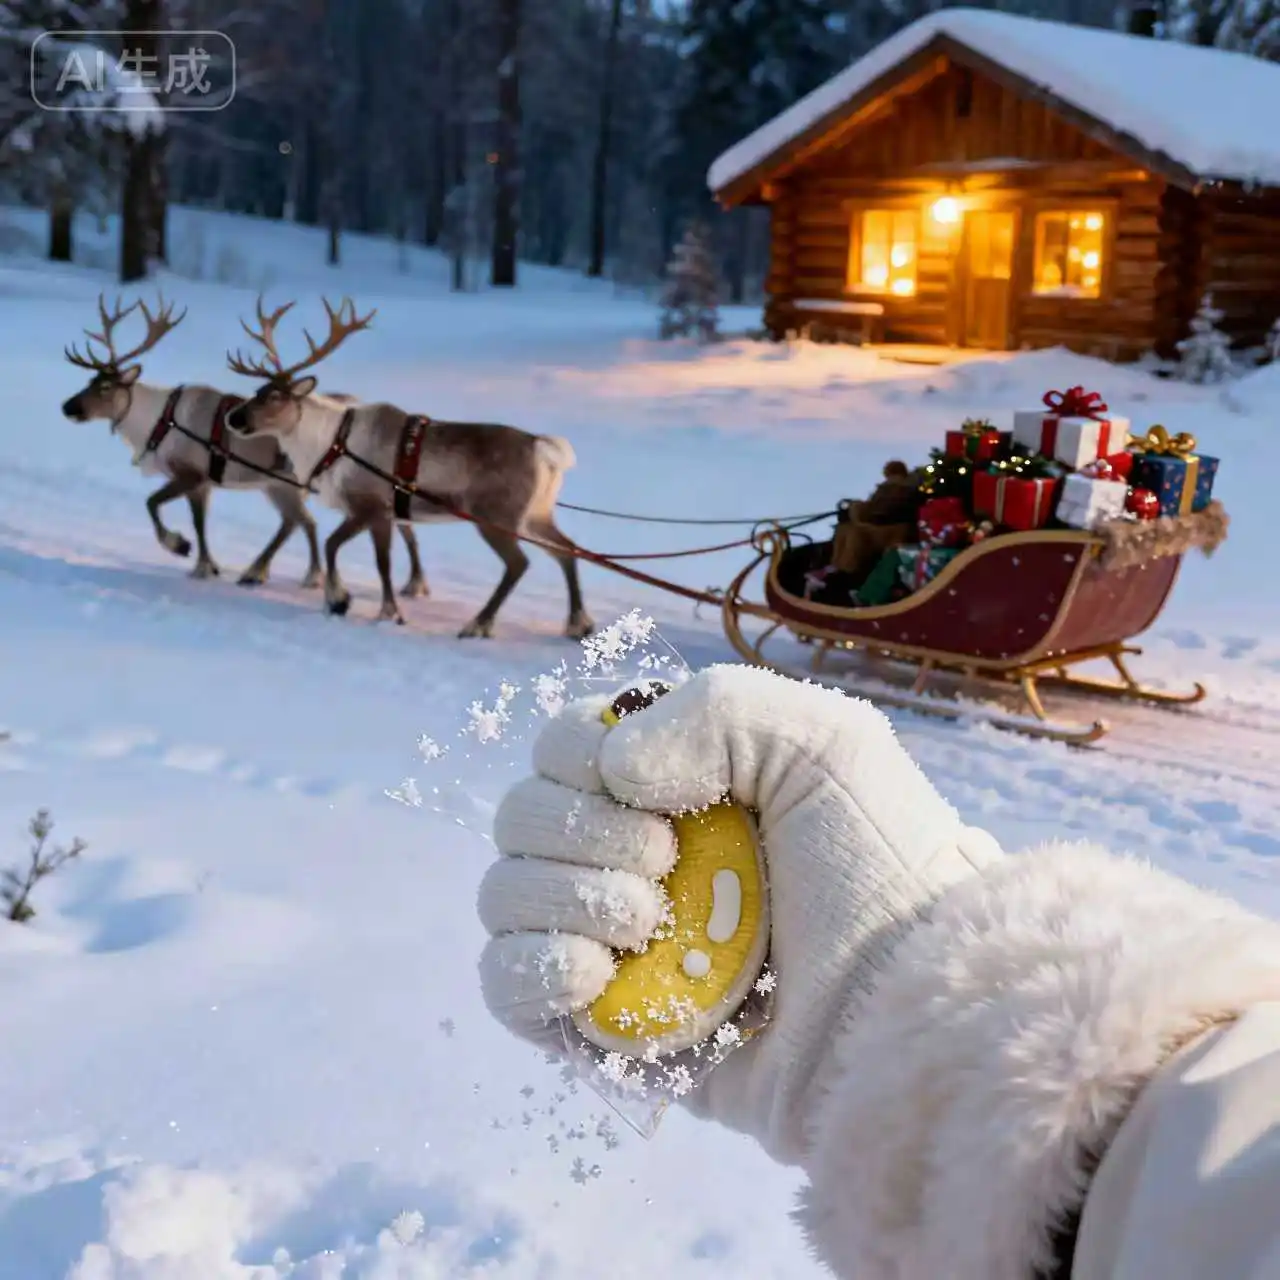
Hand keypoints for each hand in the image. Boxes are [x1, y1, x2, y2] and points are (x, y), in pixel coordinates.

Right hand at [477, 664, 1003, 1161]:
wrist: (901, 1012)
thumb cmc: (878, 870)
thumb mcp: (827, 744)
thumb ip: (716, 709)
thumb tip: (614, 770)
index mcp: (673, 782)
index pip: (564, 745)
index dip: (580, 756)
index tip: (655, 792)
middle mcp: (630, 852)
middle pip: (522, 815)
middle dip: (577, 830)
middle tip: (665, 861)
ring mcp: (611, 937)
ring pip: (503, 894)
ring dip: (561, 896)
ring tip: (646, 923)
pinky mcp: (600, 1021)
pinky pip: (504, 983)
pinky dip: (529, 969)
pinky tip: (594, 972)